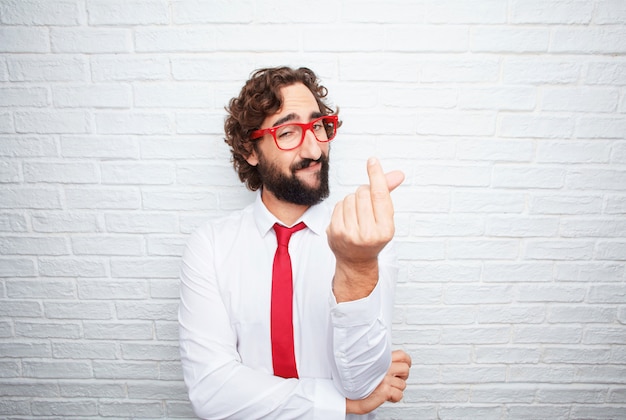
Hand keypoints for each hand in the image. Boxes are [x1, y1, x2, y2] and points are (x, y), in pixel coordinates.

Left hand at [327, 157, 403, 301]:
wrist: (356, 261)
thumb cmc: (373, 235)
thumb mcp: (385, 218)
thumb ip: (388, 194)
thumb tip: (399, 173)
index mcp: (385, 230)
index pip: (380, 195)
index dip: (376, 176)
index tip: (373, 161)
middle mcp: (368, 234)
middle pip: (362, 193)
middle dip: (364, 193)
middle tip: (366, 204)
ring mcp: (349, 234)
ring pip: (349, 198)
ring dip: (353, 200)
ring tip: (357, 214)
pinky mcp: (334, 232)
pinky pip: (338, 205)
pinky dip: (343, 207)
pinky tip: (347, 218)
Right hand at [346, 350, 411, 414]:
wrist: (345, 395)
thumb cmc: (353, 381)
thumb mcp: (366, 366)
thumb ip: (378, 362)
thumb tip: (390, 360)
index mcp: (379, 359)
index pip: (402, 355)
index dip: (406, 361)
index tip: (403, 366)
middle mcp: (383, 368)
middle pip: (406, 369)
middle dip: (402, 376)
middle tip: (393, 379)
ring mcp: (384, 379)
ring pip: (403, 384)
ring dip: (396, 388)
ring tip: (387, 388)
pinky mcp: (384, 390)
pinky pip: (399, 395)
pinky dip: (394, 398)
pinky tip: (386, 396)